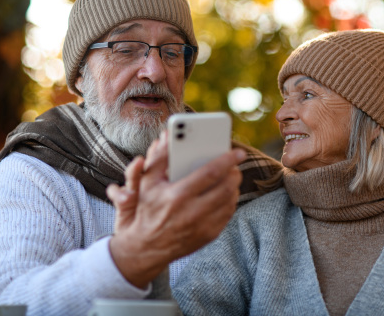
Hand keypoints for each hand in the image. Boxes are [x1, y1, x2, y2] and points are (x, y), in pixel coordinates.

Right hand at [108, 131, 244, 288]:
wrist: (145, 248)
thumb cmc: (146, 209)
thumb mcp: (147, 182)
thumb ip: (159, 158)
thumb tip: (169, 136)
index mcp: (177, 196)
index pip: (211, 173)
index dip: (227, 160)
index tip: (238, 152)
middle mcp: (192, 212)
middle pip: (227, 187)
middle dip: (235, 172)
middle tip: (235, 164)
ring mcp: (203, 226)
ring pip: (231, 200)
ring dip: (234, 186)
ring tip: (231, 176)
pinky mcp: (209, 235)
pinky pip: (228, 213)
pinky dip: (230, 200)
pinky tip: (226, 192)